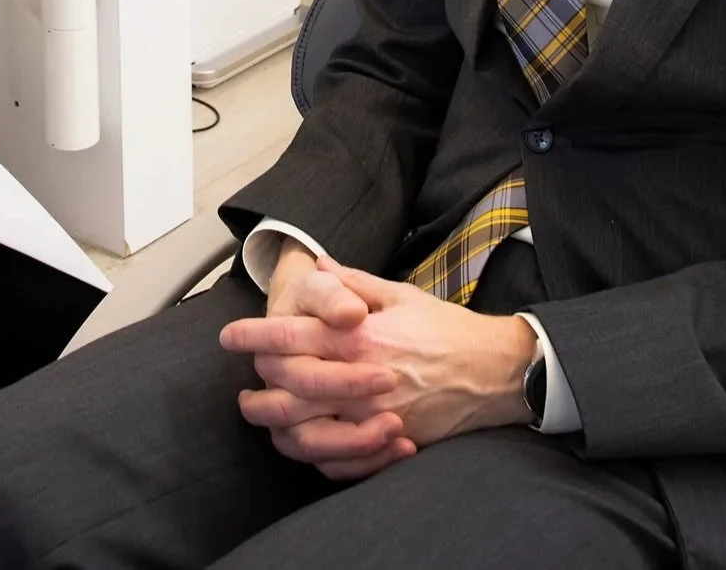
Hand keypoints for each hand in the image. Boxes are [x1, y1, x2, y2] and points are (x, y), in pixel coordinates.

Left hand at [223, 257, 536, 471]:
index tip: (229, 336)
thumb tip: (318, 265)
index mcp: (360, 336)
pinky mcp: (390, 442)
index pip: (290, 337)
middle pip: (287, 390)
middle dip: (256, 387)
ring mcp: (375, 416)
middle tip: (242, 385)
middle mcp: (361, 378)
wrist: (496, 371)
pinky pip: (340, 461)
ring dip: (275, 427)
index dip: (253, 336)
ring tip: (262, 417)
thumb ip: (353, 282)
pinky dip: (314, 456)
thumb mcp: (400, 294)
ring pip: (305, 432)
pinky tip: (301, 441)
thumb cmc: (447, 329)